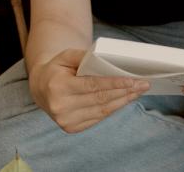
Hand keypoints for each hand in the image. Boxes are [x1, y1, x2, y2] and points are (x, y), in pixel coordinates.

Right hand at [29, 49, 148, 132]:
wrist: (40, 88)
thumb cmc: (57, 69)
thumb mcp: (65, 56)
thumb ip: (83, 56)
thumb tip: (106, 59)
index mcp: (58, 87)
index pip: (92, 86)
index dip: (114, 84)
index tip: (132, 81)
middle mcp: (61, 107)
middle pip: (100, 99)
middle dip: (125, 92)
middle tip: (143, 84)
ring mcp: (66, 121)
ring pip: (102, 111)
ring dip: (123, 101)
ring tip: (138, 92)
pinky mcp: (72, 128)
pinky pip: (98, 118)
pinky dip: (113, 109)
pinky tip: (125, 100)